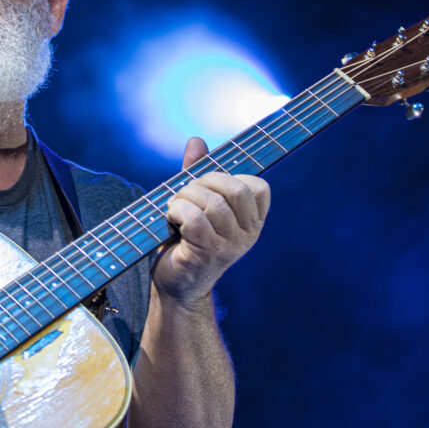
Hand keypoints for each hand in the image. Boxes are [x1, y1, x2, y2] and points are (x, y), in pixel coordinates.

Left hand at [152, 137, 270, 308]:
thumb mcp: (195, 204)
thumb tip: (196, 141)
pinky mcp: (207, 255)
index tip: (208, 189)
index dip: (229, 177)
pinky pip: (194, 219)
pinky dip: (176, 212)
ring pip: (211, 203)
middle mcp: (248, 235)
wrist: (175, 286)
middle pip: (234, 189)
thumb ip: (198, 174)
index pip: (258, 186)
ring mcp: (230, 247)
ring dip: (183, 198)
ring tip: (174, 210)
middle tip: (184, 196)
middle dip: (202, 182)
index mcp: (252, 221)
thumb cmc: (185, 242)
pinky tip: (170, 221)